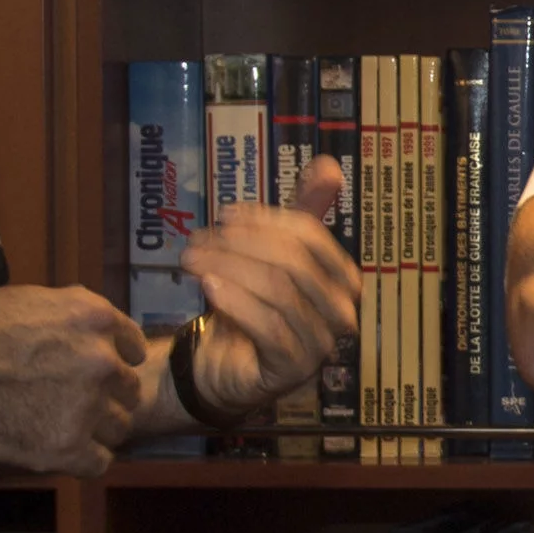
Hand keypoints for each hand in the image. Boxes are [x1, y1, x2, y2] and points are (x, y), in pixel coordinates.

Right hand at [0, 285, 146, 475]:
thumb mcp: (26, 299)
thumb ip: (65, 318)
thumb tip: (77, 331)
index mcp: (92, 316)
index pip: (132, 346)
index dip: (114, 361)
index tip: (96, 374)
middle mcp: (101, 359)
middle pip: (128, 390)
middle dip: (104, 397)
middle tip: (70, 404)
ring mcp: (88, 405)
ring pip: (118, 427)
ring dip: (94, 430)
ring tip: (57, 427)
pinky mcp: (68, 447)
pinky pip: (99, 462)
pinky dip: (80, 460)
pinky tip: (54, 450)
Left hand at [180, 156, 360, 412]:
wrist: (227, 366)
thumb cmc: (253, 306)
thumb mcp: (275, 254)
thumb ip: (304, 212)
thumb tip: (330, 164)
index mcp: (342, 278)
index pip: (308, 235)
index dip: (265, 220)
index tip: (223, 215)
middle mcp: (341, 311)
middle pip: (293, 262)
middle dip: (239, 245)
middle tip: (196, 240)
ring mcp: (320, 343)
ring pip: (278, 292)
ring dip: (228, 269)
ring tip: (191, 260)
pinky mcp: (293, 368)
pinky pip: (269, 329)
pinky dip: (236, 303)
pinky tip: (208, 287)